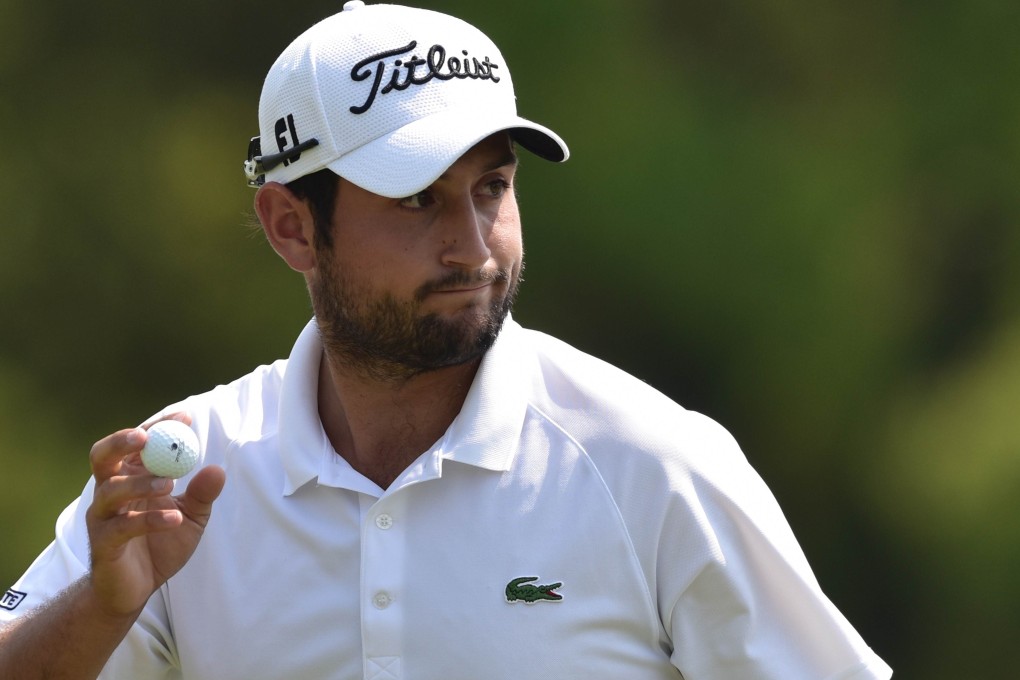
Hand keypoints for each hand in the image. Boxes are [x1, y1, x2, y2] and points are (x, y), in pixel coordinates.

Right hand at [85, 414, 225, 617]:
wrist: (135, 590)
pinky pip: (122, 527)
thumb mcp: (191, 517)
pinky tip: (175, 519)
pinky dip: (149, 520)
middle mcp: (110, 493)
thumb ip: (202, 494)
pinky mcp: (104, 544)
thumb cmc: (161, 545)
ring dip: (140, 483)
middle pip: (103, 456)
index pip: (138, 444)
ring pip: (110, 490)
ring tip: (170, 484)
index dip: (158, 426)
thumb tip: (217, 469)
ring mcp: (103, 518)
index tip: (184, 416)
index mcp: (130, 478)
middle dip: (122, 441)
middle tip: (147, 437)